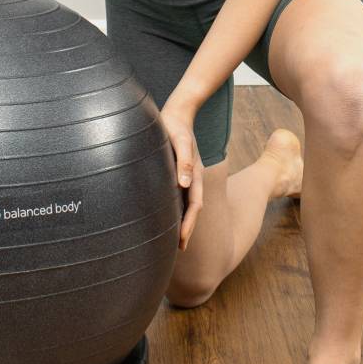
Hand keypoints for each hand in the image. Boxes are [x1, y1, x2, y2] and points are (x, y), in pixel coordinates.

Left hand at [156, 97, 202, 250]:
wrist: (178, 114)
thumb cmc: (176, 127)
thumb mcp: (180, 141)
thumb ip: (184, 161)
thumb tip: (184, 184)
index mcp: (194, 175)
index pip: (194, 206)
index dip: (189, 224)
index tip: (182, 241)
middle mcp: (192, 179)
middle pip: (192, 209)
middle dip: (187, 229)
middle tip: (179, 249)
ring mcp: (186, 177)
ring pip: (186, 204)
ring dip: (183, 221)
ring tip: (175, 239)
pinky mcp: (178, 173)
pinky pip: (179, 196)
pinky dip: (176, 209)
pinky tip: (168, 215)